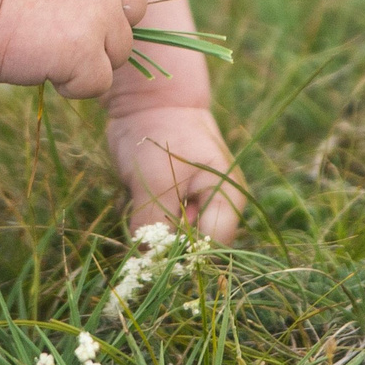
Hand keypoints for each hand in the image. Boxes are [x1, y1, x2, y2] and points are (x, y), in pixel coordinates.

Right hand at [0, 0, 145, 98]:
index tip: (82, 7)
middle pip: (133, 11)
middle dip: (107, 27)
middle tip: (68, 34)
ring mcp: (99, 12)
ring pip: (120, 49)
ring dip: (90, 57)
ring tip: (49, 51)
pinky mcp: (86, 50)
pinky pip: (99, 81)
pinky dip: (74, 83)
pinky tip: (46, 68)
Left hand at [107, 104, 242, 242]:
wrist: (150, 104)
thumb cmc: (162, 133)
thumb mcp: (157, 178)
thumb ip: (155, 221)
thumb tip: (147, 260)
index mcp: (226, 198)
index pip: (213, 246)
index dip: (187, 254)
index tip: (157, 247)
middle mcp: (215, 208)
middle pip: (195, 248)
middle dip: (167, 243)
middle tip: (145, 217)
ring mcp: (195, 208)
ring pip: (175, 241)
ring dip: (154, 233)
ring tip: (142, 200)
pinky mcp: (175, 206)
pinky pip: (161, 229)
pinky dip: (147, 223)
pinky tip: (138, 200)